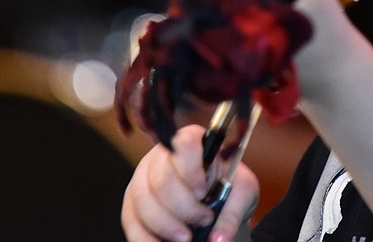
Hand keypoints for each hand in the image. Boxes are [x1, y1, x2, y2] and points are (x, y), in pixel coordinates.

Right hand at [121, 125, 258, 241]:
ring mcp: (142, 178)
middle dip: (184, 208)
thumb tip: (218, 238)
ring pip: (143, 200)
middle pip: (162, 178)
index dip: (192, 171)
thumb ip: (233, 213)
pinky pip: (130, 221)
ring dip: (165, 225)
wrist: (215, 204)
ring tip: (187, 238)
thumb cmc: (228, 190)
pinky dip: (146, 238)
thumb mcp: (242, 194)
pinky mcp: (132, 204)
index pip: (184, 144)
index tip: (204, 193)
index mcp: (191, 140)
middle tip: (204, 220)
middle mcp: (161, 156)